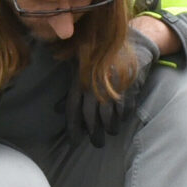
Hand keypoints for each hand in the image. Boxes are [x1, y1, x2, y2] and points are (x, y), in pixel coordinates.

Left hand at [67, 29, 160, 147]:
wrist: (129, 42)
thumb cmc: (101, 57)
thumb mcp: (81, 68)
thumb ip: (70, 91)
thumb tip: (57, 109)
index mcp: (79, 82)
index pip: (72, 110)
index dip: (72, 128)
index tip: (74, 143)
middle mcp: (93, 86)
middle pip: (90, 117)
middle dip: (93, 134)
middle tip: (97, 144)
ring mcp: (111, 88)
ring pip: (108, 116)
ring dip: (109, 128)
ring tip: (110, 133)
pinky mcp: (128, 88)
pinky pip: (124, 109)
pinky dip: (122, 117)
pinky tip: (121, 120)